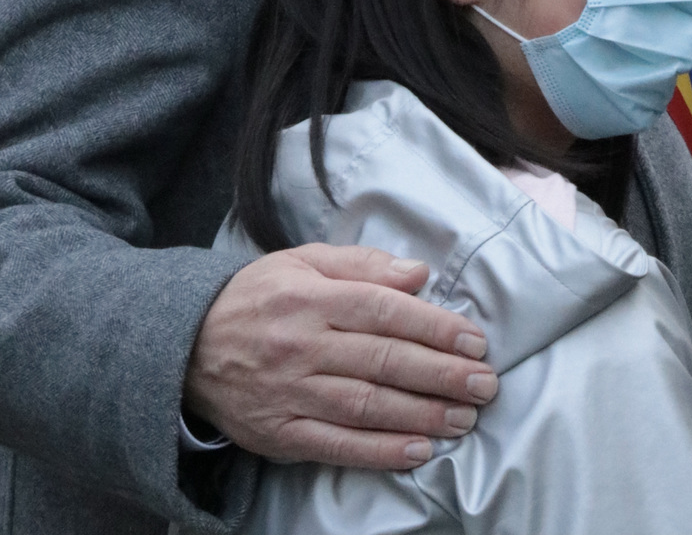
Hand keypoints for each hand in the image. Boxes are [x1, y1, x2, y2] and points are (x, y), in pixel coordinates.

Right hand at [184, 244, 498, 469]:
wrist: (186, 345)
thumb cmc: (257, 296)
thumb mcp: (302, 260)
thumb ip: (363, 264)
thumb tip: (419, 274)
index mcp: (311, 296)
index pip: (384, 310)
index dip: (434, 327)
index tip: (474, 341)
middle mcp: (302, 345)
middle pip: (383, 360)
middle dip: (441, 374)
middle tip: (485, 384)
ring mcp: (290, 393)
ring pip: (366, 406)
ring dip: (422, 415)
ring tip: (465, 418)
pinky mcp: (280, 434)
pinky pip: (338, 446)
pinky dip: (381, 452)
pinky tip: (420, 450)